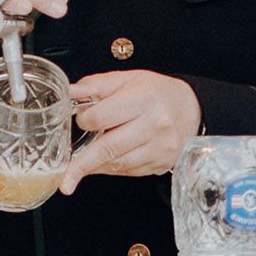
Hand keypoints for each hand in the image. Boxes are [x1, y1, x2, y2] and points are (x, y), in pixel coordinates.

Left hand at [61, 70, 201, 191]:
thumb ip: (96, 86)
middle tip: (64, 176)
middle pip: (109, 148)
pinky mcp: (162, 164)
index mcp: (143, 99)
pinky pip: (129, 171)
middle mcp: (155, 125)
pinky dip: (112, 169)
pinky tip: (105, 162)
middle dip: (82, 163)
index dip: (85, 120)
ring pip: (118, 164)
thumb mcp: (127, 79)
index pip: (102, 117)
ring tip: (80, 166)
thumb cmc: (156, 92)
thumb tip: (69, 92)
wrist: (191, 109)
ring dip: (95, 167)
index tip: (82, 119)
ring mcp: (160, 147)